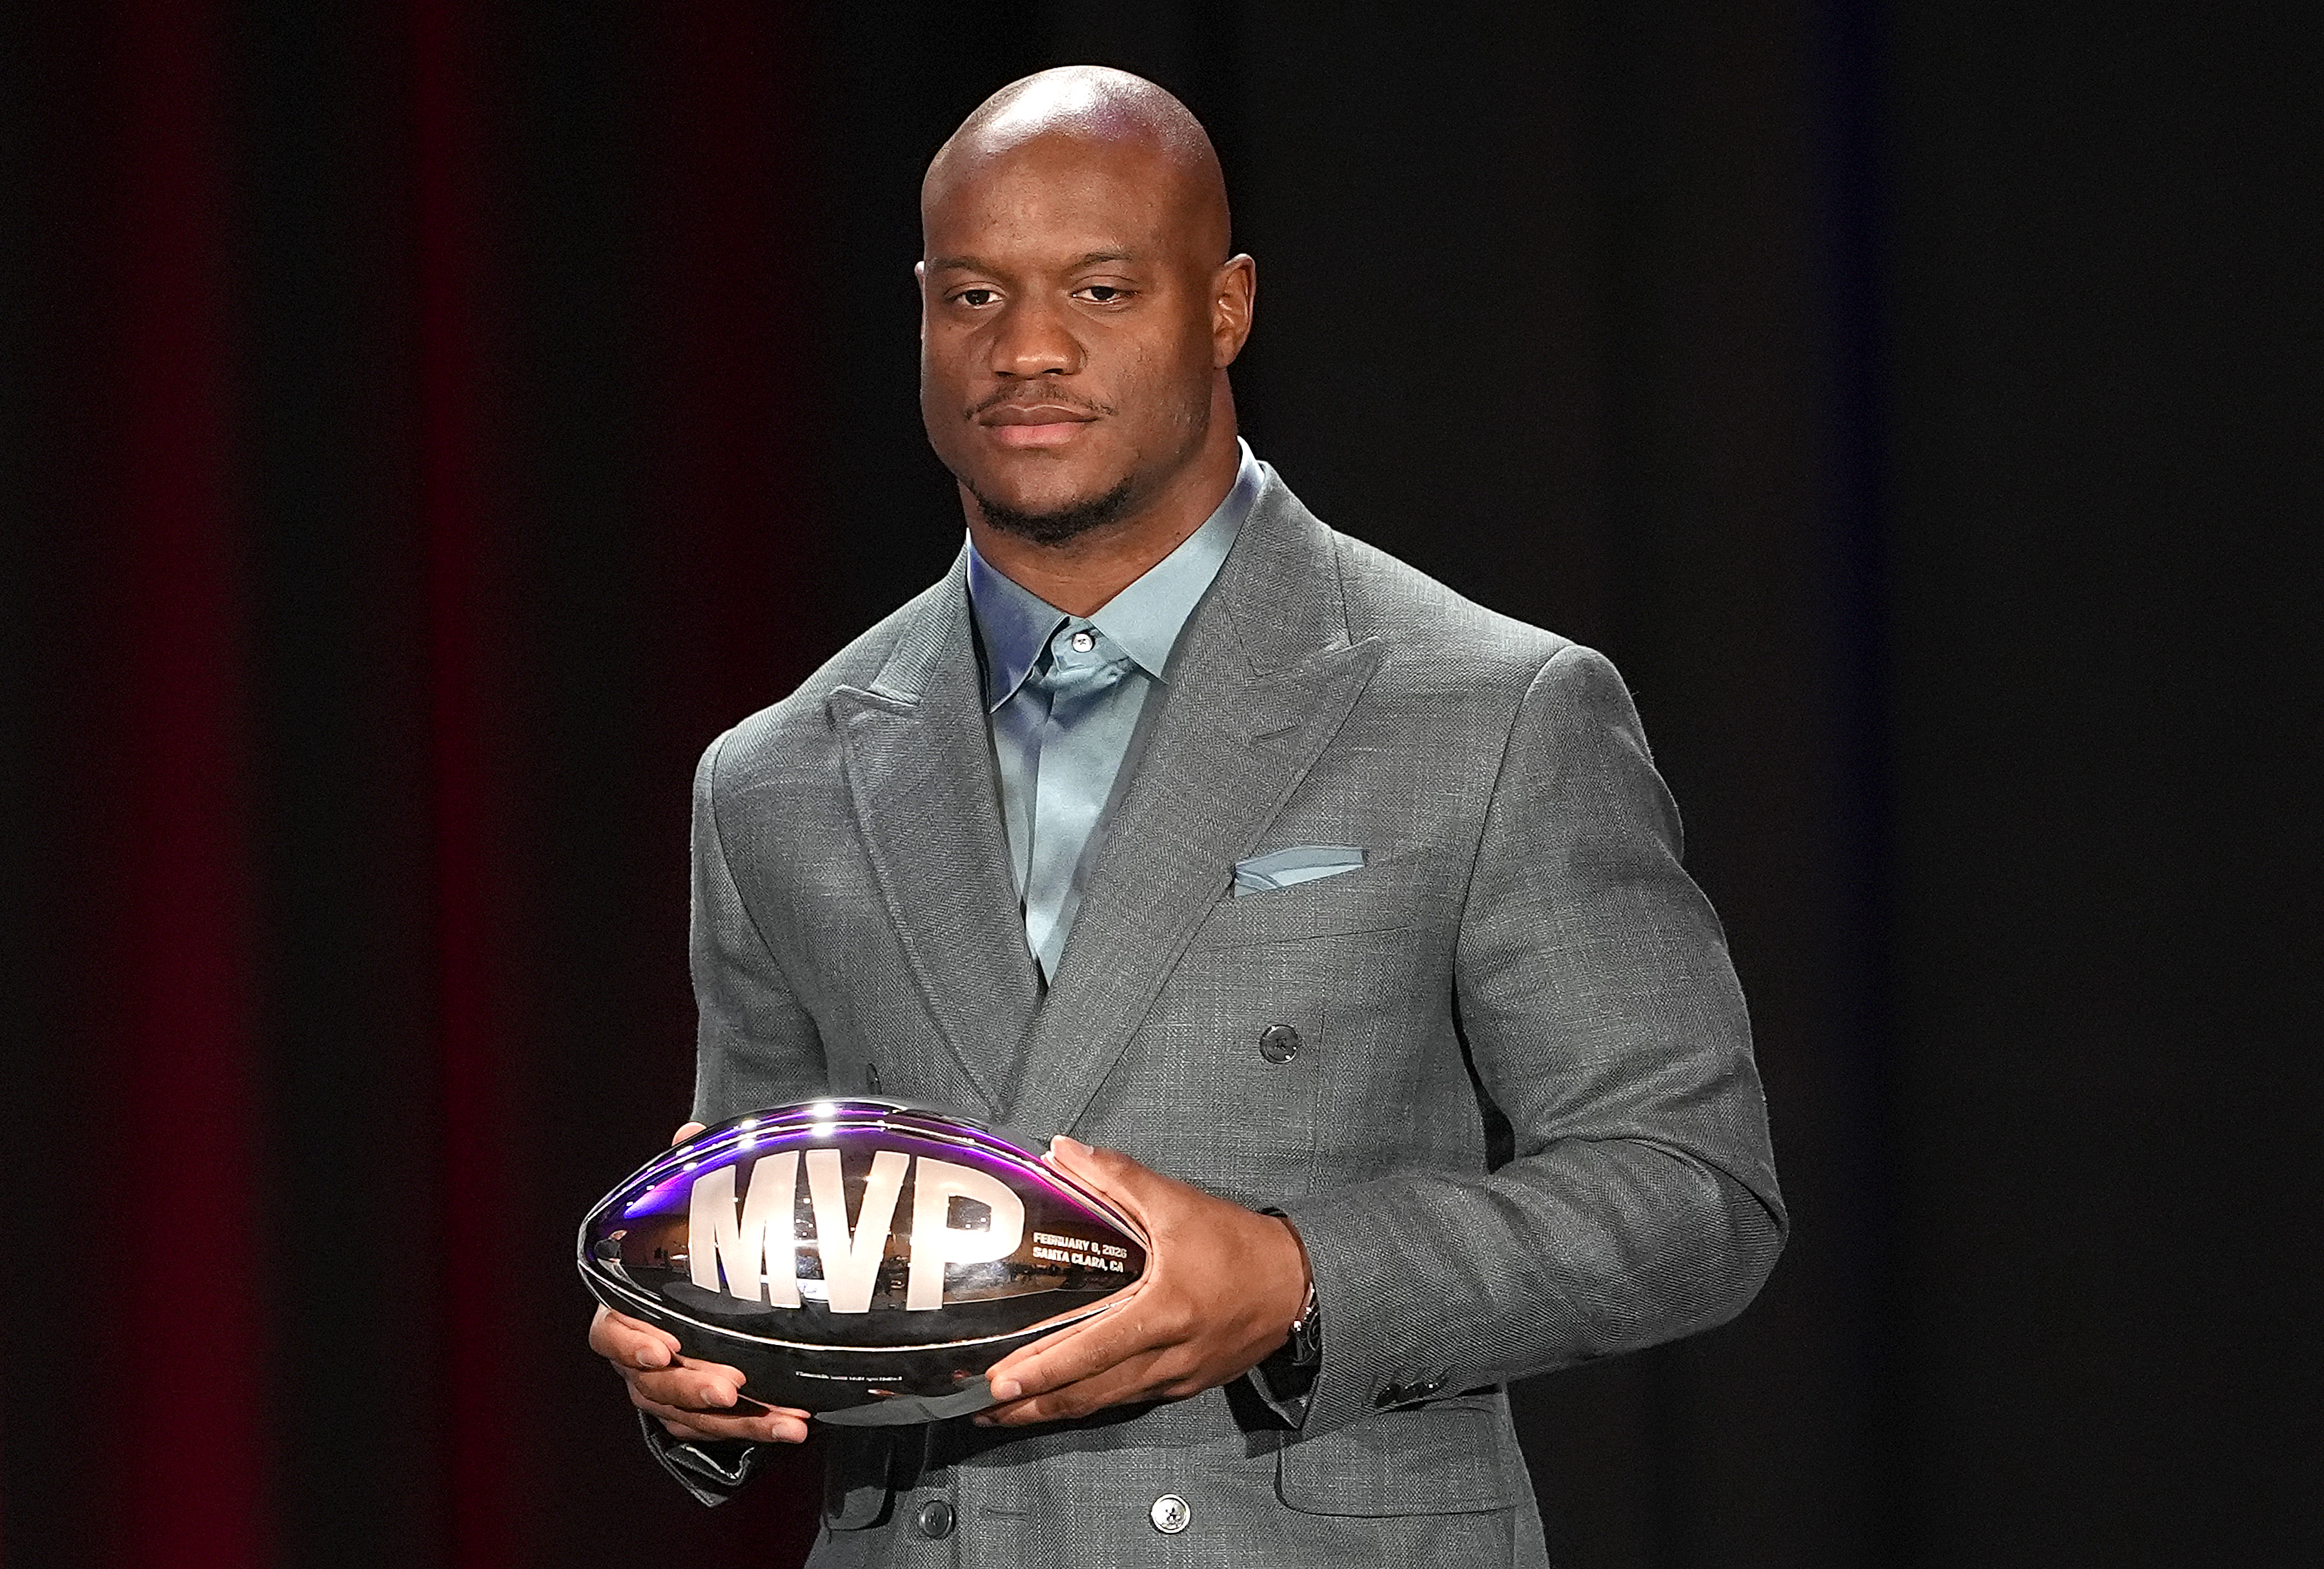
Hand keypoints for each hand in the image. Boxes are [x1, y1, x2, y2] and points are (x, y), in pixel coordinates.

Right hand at [586, 1121, 811, 1444]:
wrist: (707, 1283)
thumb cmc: (688, 1248)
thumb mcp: (691, 1210)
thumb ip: (687, 1177)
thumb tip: (690, 1133)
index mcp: (628, 1308)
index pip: (610, 1332)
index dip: (629, 1343)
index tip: (661, 1346)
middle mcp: (641, 1355)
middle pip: (651, 1384)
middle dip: (691, 1386)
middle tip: (731, 1387)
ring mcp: (669, 1387)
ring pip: (688, 1414)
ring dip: (737, 1420)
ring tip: (785, 1418)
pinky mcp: (702, 1410)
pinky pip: (719, 1430)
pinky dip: (756, 1429)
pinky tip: (794, 1424)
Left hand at [976, 1136, 1309, 1426]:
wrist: (1299, 1285)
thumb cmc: (1238, 1244)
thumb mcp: (1178, 1202)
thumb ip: (1117, 1176)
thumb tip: (1062, 1151)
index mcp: (1163, 1311)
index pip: (1091, 1351)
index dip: (1042, 1373)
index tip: (998, 1386)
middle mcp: (1167, 1355)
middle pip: (1088, 1393)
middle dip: (1031, 1407)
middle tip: (981, 1409)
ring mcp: (1177, 1377)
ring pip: (1105, 1404)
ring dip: (1053, 1411)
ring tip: (1007, 1414)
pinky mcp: (1185, 1385)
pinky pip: (1129, 1400)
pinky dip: (1090, 1402)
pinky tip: (1063, 1400)